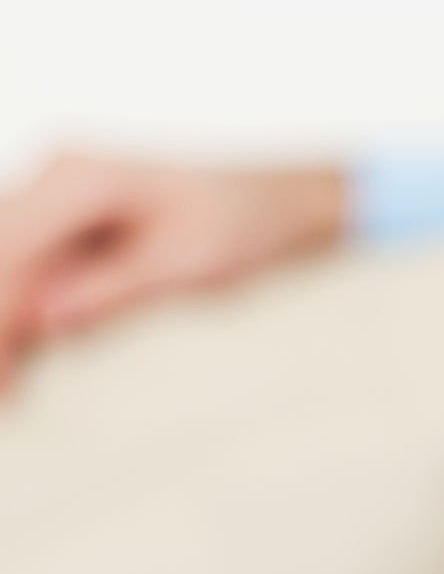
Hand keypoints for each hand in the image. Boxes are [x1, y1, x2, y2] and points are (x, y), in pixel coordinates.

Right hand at [0, 150, 347, 389]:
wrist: (284, 204)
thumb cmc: (247, 223)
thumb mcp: (185, 264)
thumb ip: (112, 290)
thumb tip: (47, 321)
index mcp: (81, 177)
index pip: (10, 251)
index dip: (0, 318)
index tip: (6, 379)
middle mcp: (59, 177)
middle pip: (2, 260)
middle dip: (2, 328)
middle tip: (9, 395)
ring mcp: (60, 199)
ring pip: (10, 269)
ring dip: (10, 329)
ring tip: (14, 395)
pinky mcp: (71, 226)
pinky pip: (33, 273)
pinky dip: (28, 320)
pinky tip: (27, 372)